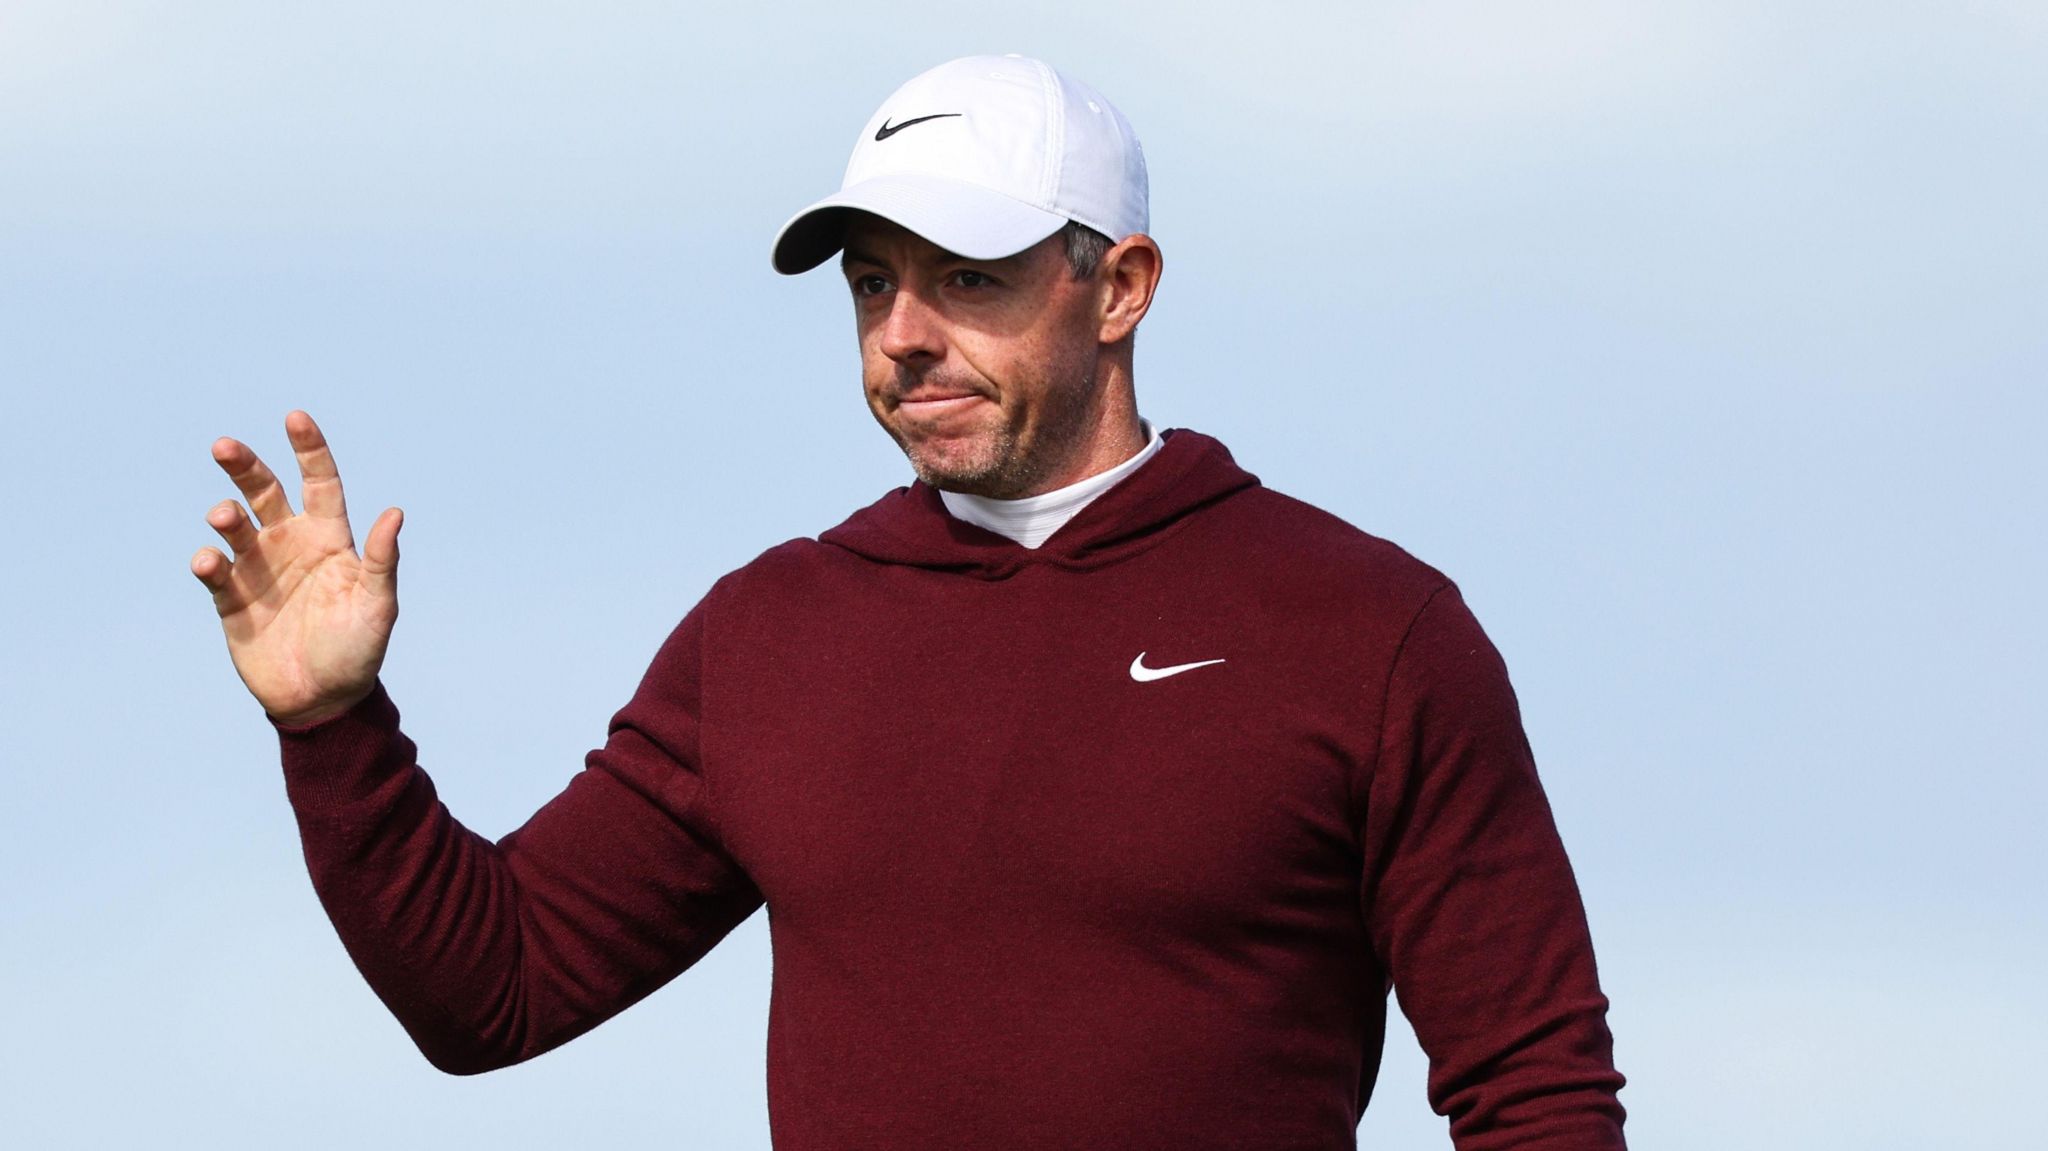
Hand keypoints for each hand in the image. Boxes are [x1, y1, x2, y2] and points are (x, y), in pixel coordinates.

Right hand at [191, 411, 402, 725]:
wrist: (322, 700)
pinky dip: (209, 562)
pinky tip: (212, 562)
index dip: (309, 450)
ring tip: (225, 518)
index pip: (320, 483)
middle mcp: (291, 545)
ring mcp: (258, 570)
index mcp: (329, 539)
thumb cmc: (358, 652)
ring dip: (226, 516)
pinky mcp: (230, 599)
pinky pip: (214, 571)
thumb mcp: (377, 606)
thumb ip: (380, 561)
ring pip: (235, 526)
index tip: (295, 417)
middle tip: (224, 446)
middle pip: (264, 492)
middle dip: (244, 466)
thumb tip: (394, 513)